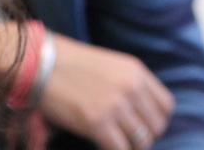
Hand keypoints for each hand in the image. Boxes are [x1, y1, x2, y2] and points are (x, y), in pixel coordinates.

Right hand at [37, 34, 173, 149]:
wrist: (37, 62)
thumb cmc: (66, 62)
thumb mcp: (107, 65)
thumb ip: (127, 84)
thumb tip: (137, 112)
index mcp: (135, 71)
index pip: (166, 105)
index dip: (155, 119)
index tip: (140, 124)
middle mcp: (131, 87)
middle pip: (155, 126)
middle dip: (142, 136)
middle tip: (123, 136)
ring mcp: (116, 106)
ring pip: (141, 141)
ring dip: (127, 145)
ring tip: (110, 140)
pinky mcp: (98, 123)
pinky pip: (120, 149)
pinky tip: (100, 143)